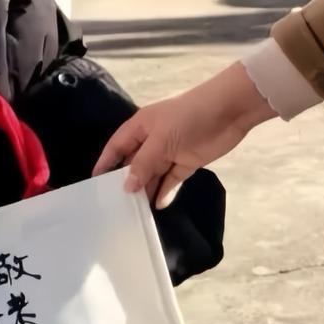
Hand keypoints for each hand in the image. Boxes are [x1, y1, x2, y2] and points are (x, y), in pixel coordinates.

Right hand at [92, 61, 276, 207]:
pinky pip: (171, 180)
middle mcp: (153, 140)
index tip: (94, 184)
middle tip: (115, 206)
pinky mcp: (188, 162)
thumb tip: (126, 186)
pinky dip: (165, 191)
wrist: (229, 111)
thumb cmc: (189, 118)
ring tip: (135, 211)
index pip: (117, 146)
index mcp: (141, 126)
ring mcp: (171, 152)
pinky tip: (157, 206)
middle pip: (134, 163)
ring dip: (145, 190)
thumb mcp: (161, 139)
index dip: (106, 163)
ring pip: (152, 174)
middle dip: (126, 182)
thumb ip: (143, 164)